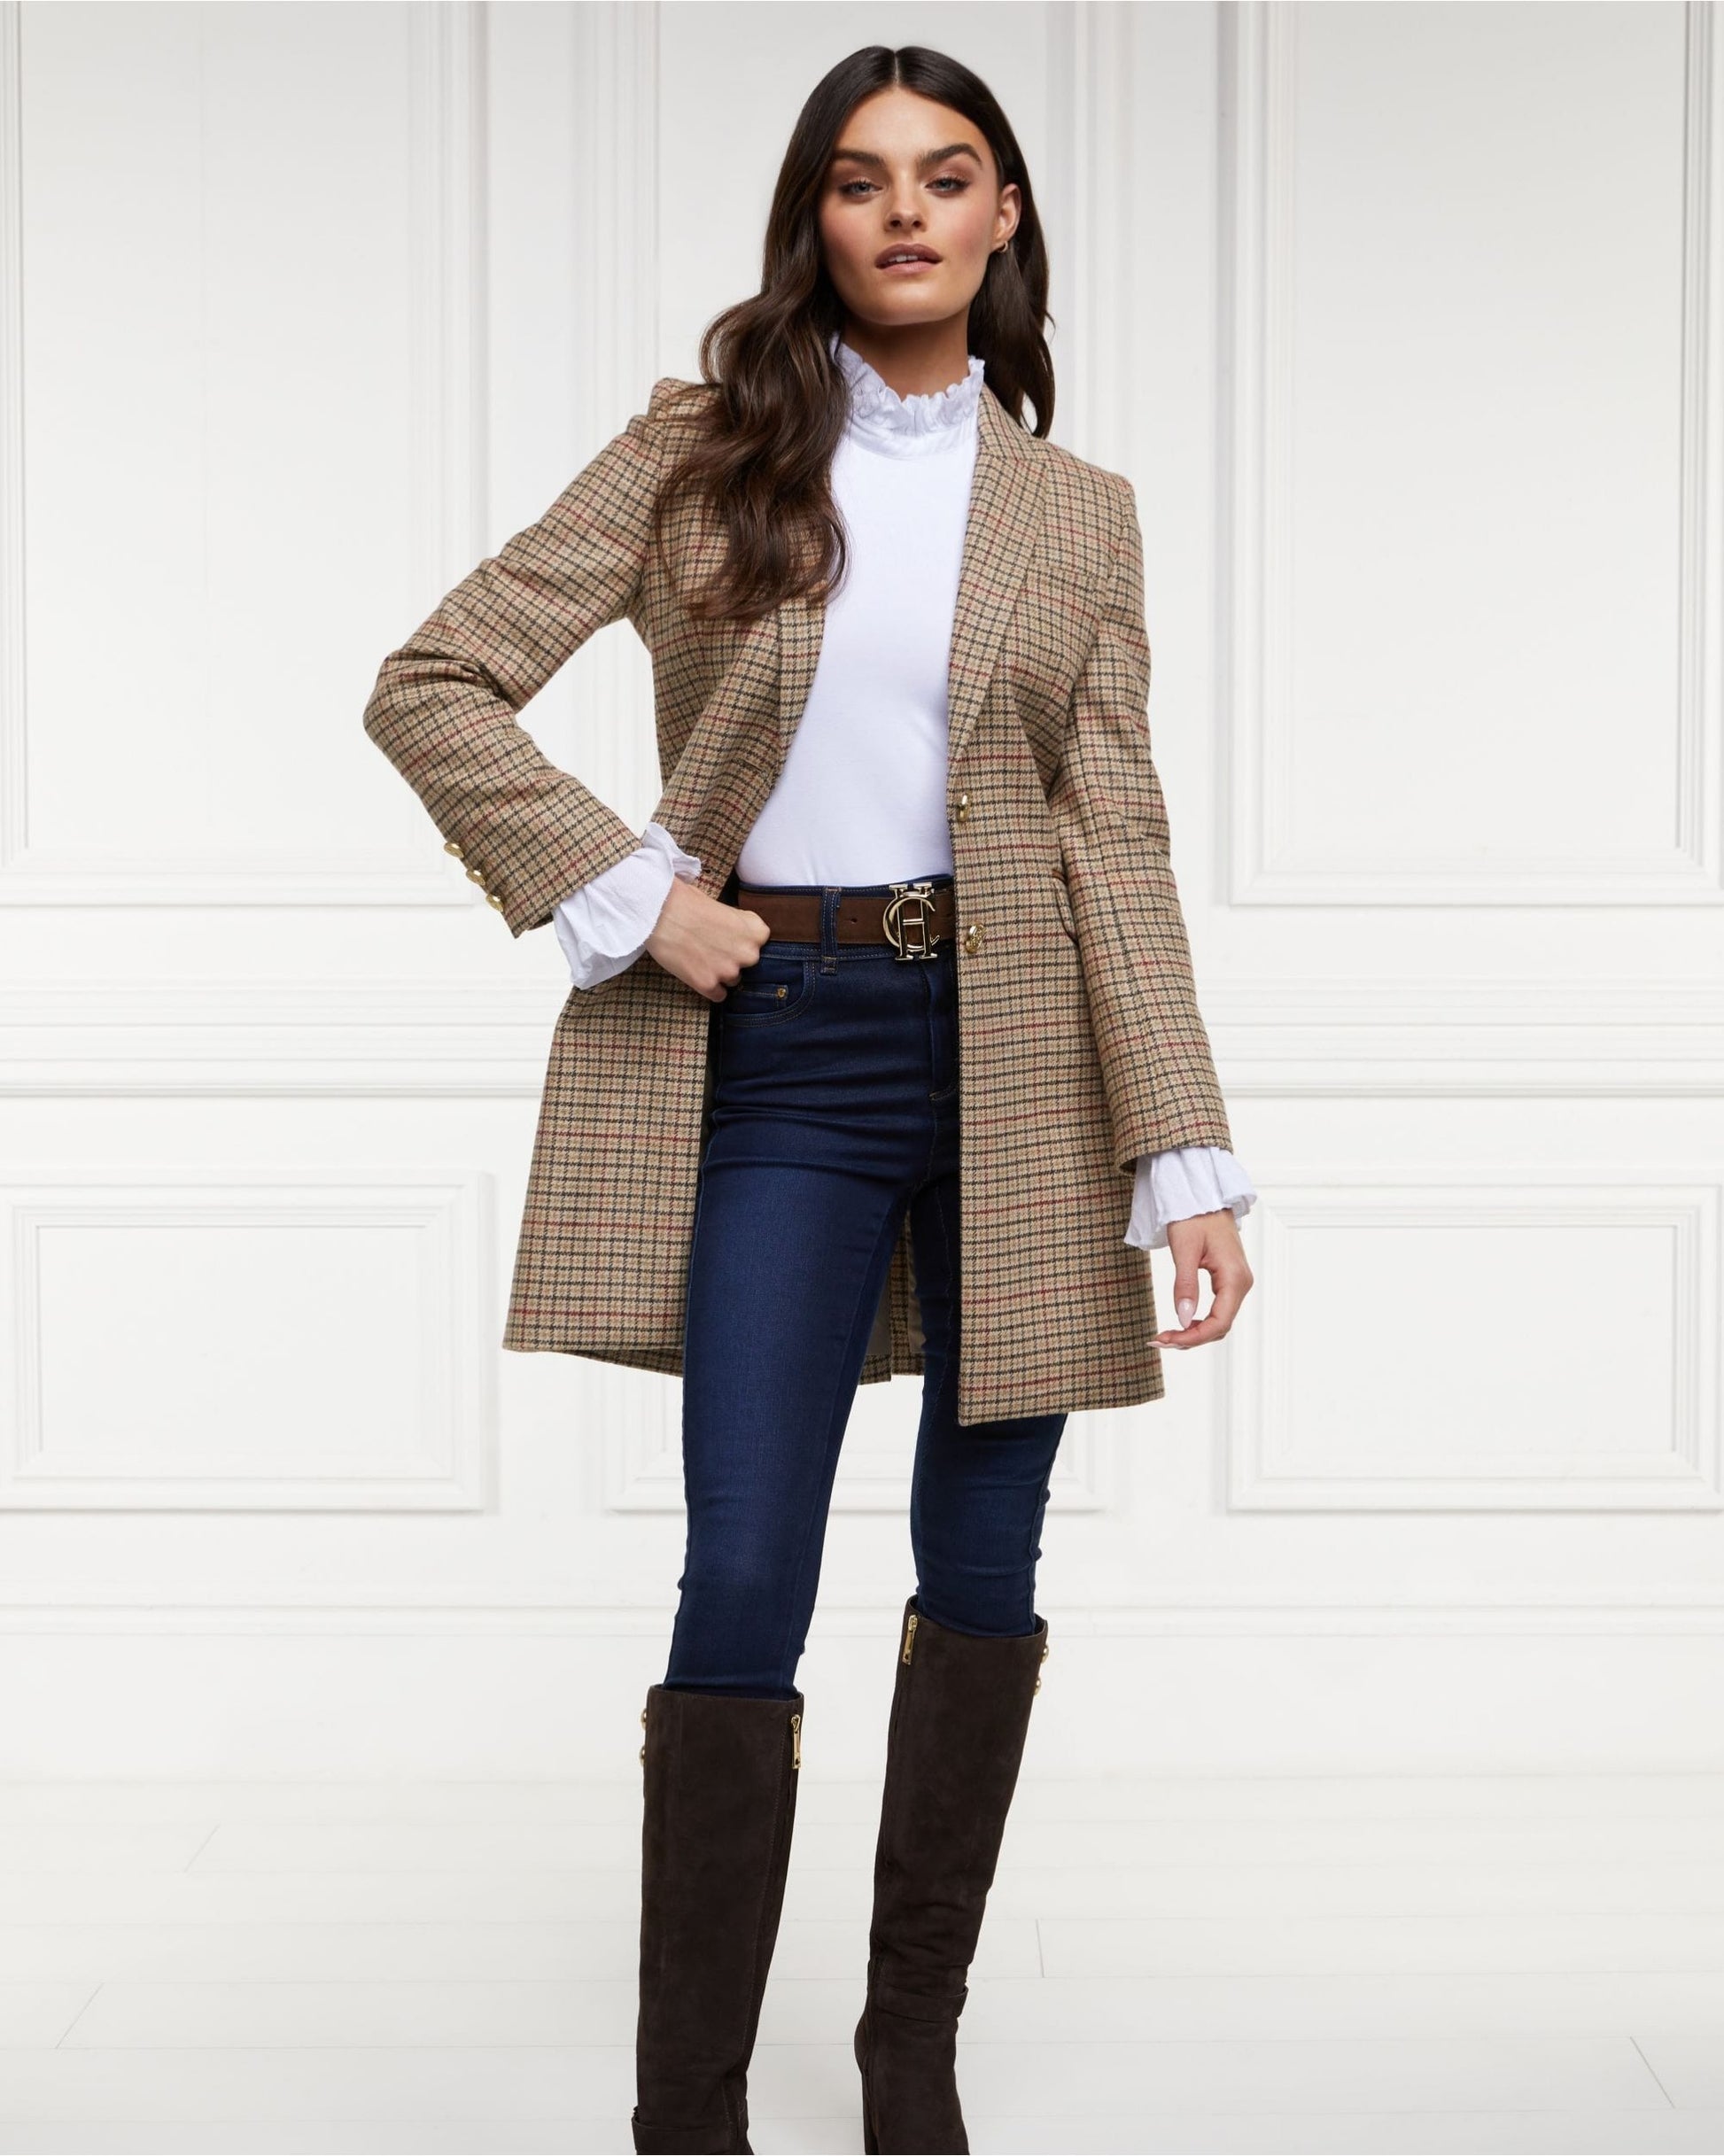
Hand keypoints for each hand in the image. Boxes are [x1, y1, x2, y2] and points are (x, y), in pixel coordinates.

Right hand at [646, 875, 771, 1002]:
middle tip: (712, 947)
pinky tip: (697, 972)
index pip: (760, 943)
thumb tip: (736, 935)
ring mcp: (728, 972)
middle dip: (733, 958)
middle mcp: (748, 953)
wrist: (659, 913)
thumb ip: (737, 925)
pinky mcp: (708, 985)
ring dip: (720, 973)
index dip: (742, 940)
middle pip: (747, 964)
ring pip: (732, 980)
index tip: (729, 936)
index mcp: (755, 931)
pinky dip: (709, 988)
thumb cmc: (687, 902)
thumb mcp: (722, 906)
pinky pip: (718, 995)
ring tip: (699, 957)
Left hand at [1151, 1208, 1253, 1347]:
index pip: (1218, 1323)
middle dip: (1190, 1338)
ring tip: (1165, 1336)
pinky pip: (1217, 1310)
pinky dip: (1199, 1321)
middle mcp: (1241, 1284)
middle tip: (1158, 1339)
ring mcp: (1237, 1283)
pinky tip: (1180, 1323)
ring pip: (1219, 1321)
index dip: (1193, 1337)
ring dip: (1194, 1332)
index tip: (1165, 1340)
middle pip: (1219, 1327)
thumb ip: (1185, 1285)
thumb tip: (1182, 1319)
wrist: (1204, 1196)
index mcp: (1234, 1278)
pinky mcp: (1229, 1280)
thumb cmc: (1194, 1217)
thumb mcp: (1185, 1250)